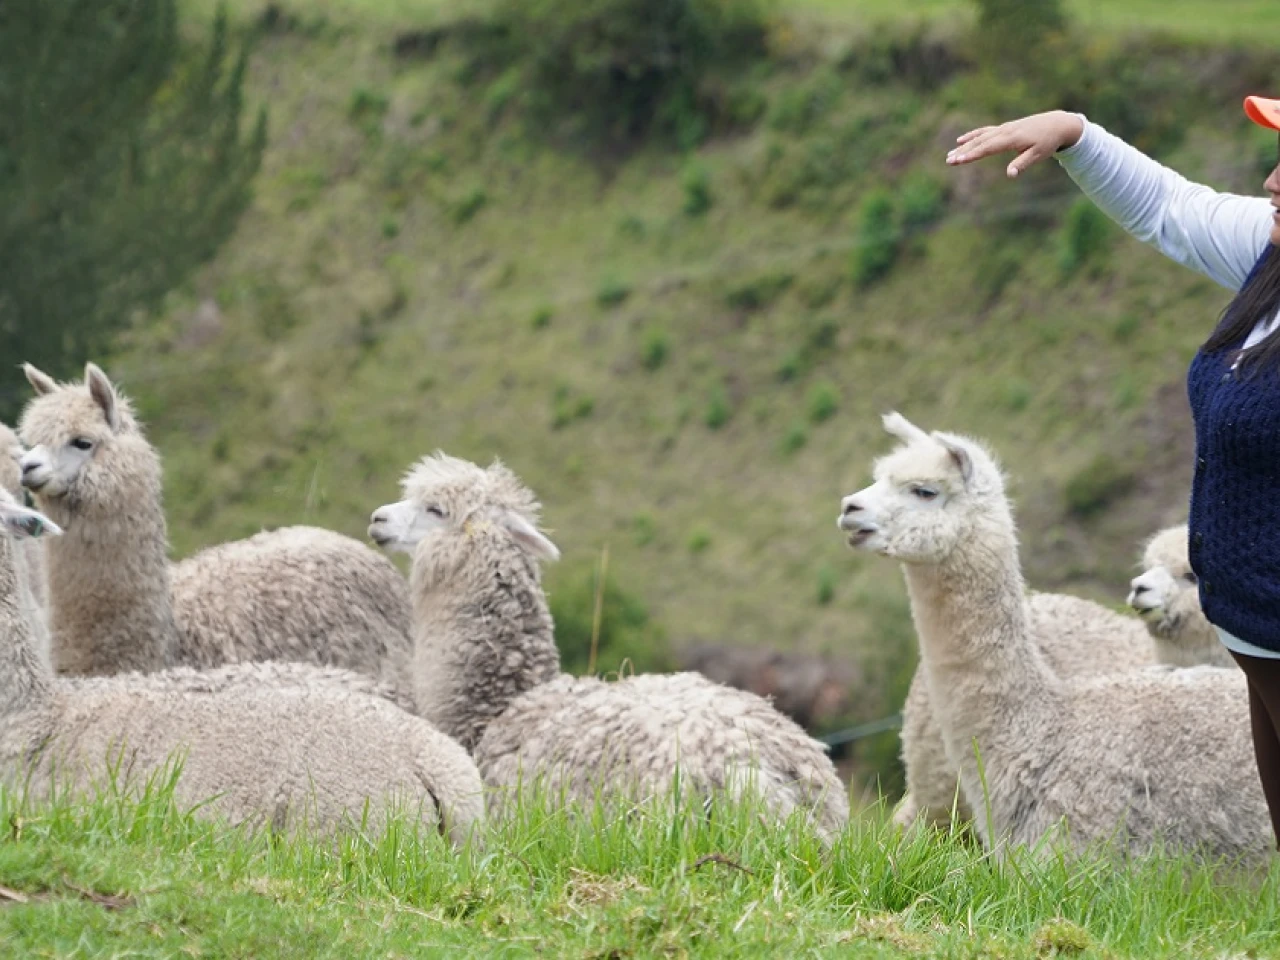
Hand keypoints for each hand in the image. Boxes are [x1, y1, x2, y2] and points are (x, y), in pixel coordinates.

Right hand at [945, 111, 1084, 178]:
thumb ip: (1022, 164)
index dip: (972, 155)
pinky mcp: (1004, 128)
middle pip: (979, 142)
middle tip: (948, 160)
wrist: (1056, 124)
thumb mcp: (1038, 155)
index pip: (987, 148)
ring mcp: (1003, 128)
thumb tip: (1010, 174)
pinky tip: (961, 140)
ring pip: (979, 137)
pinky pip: (984, 132)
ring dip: (964, 146)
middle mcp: (1004, 131)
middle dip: (963, 151)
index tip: (959, 160)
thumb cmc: (1048, 142)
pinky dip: (972, 135)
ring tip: (950, 154)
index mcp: (1011, 138)